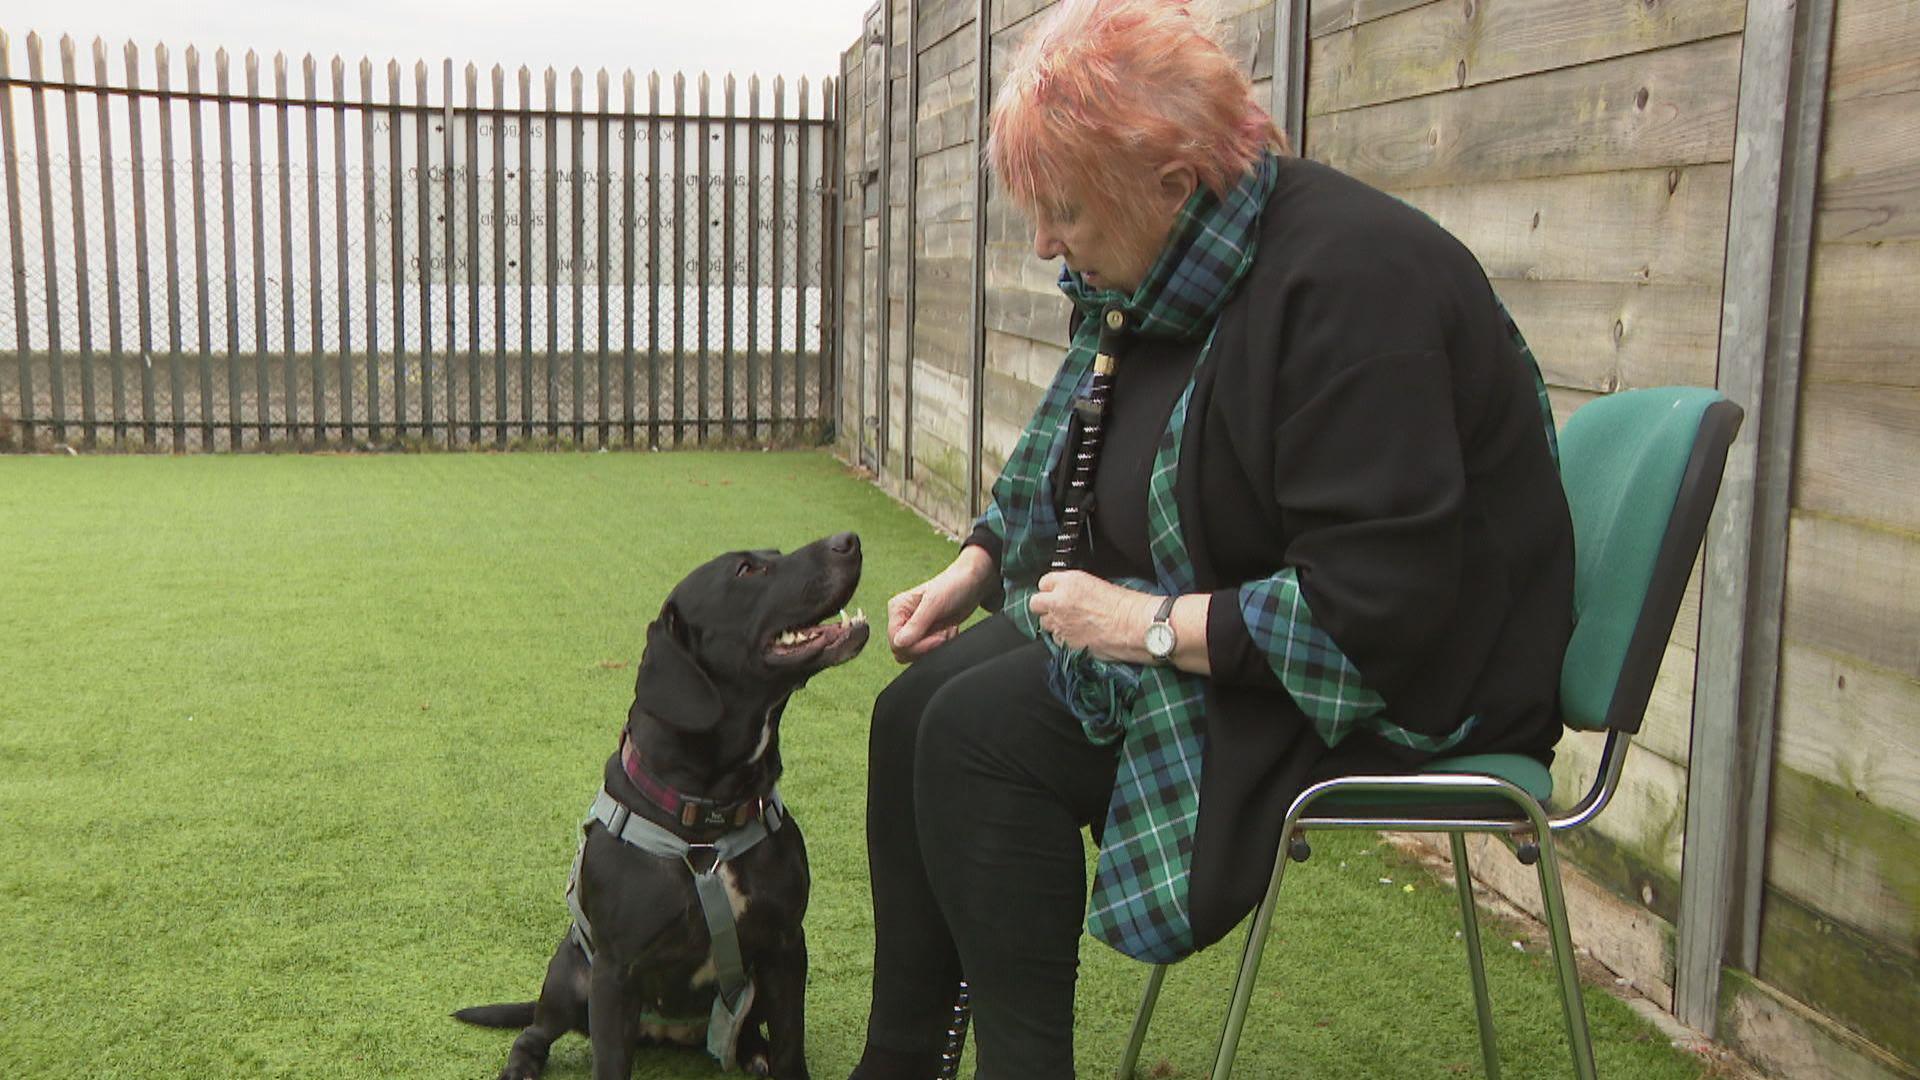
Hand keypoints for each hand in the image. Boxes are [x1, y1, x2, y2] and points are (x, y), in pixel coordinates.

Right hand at [887, 546, 996, 662]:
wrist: (972, 583)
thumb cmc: (953, 586)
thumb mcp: (934, 603)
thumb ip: (916, 624)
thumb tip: (898, 644)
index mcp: (897, 609)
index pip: (896, 641)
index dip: (917, 646)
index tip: (939, 638)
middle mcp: (902, 620)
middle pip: (903, 651)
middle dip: (927, 647)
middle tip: (944, 633)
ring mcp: (914, 628)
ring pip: (916, 655)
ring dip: (936, 647)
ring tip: (948, 630)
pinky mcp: (926, 635)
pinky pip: (928, 653)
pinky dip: (941, 646)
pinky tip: (949, 631)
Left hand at [1028, 571, 1156, 663]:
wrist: (1133, 626)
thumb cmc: (1125, 605)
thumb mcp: (1096, 585)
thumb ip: (1075, 589)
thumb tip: (1069, 595)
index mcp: (1069, 582)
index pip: (1044, 582)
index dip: (1051, 589)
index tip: (1056, 593)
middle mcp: (1059, 601)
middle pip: (1035, 603)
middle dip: (1044, 606)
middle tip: (1056, 609)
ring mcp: (1060, 623)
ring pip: (1043, 623)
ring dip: (1053, 623)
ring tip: (1069, 624)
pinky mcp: (1065, 642)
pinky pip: (1055, 639)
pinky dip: (1063, 638)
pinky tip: (1077, 636)